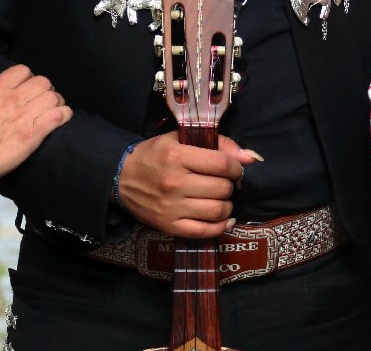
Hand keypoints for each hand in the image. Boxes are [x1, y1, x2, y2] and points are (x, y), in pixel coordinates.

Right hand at [0, 58, 71, 180]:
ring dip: (56, 102)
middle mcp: (13, 98)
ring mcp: (26, 115)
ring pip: (53, 97)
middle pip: (43, 82)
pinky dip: (64, 115)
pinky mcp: (35, 133)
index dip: (28, 77)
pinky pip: (59, 116)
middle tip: (41, 99)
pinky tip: (61, 118)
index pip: (23, 71)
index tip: (26, 88)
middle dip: (44, 89)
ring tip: (52, 109)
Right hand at [117, 131, 253, 237]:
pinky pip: (203, 232)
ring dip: (227, 205)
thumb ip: (218, 144)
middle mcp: (174, 183)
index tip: (233, 167)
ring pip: (217, 210)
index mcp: (177, 156)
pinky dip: (220, 227)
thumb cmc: (155, 155)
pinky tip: (224, 219)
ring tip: (221, 198)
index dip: (235, 166)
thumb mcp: (181, 139)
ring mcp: (171, 207)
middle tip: (224, 182)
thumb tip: (250, 157)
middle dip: (230, 185)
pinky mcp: (168, 226)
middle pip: (222, 188)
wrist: (121, 177)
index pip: (222, 164)